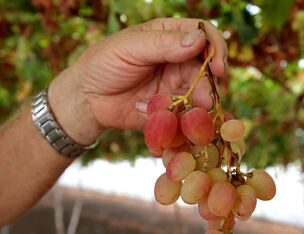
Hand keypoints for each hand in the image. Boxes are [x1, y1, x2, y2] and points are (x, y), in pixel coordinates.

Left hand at [49, 18, 227, 144]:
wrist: (86, 99)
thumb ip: (163, 44)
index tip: (217, 67)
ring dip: (198, 107)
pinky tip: (179, 128)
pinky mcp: (170, 110)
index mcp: (169, 36)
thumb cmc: (103, 64)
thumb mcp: (130, 48)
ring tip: (189, 117)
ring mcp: (175, 86)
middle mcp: (177, 61)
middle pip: (207, 69)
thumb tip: (198, 40)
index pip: (204, 34)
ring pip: (200, 95)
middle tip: (206, 101)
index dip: (215, 48)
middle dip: (209, 85)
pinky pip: (186, 116)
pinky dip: (186, 122)